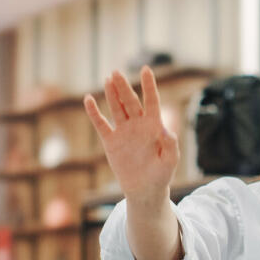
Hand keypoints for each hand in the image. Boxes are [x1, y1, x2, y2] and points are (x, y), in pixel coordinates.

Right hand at [84, 67, 177, 202]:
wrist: (145, 189)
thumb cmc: (161, 175)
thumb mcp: (170, 162)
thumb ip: (171, 146)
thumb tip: (167, 131)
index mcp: (154, 126)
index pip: (151, 101)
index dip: (149, 86)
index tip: (146, 69)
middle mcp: (138, 125)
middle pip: (130, 102)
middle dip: (124, 87)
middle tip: (117, 73)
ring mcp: (123, 132)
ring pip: (117, 108)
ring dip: (112, 94)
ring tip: (108, 79)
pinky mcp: (110, 141)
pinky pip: (101, 124)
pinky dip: (94, 113)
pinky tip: (88, 100)